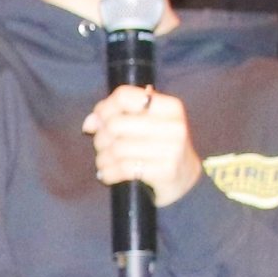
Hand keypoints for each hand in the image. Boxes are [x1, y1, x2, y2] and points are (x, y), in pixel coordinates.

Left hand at [83, 84, 202, 204]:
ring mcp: (172, 149)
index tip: (98, 121)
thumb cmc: (160, 147)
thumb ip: (118, 115)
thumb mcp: (147, 124)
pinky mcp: (165, 172)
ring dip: (103, 157)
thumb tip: (90, 122)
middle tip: (101, 146)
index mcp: (170, 106)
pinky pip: (124, 169)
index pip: (125, 96)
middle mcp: (174, 126)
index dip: (104, 108)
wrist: (186, 179)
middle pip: (116, 124)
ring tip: (103, 162)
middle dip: (101, 137)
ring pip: (117, 148)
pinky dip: (109, 172)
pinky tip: (107, 174)